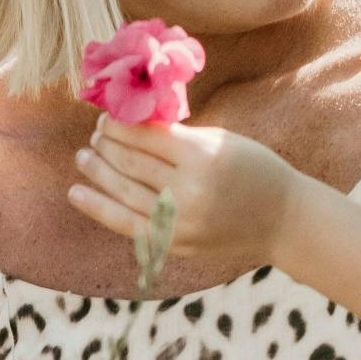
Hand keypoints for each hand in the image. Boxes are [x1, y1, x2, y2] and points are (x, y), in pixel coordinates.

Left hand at [67, 118, 300, 272]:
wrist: (283, 219)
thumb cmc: (253, 169)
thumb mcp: (221, 141)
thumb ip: (178, 135)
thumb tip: (129, 122)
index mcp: (202, 157)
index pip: (146, 137)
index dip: (120, 125)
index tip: (106, 116)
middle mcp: (188, 190)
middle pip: (131, 163)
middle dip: (107, 145)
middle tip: (95, 134)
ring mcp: (180, 221)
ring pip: (124, 192)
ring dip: (98, 171)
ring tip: (83, 156)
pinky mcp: (175, 243)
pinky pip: (127, 224)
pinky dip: (98, 208)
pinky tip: (77, 193)